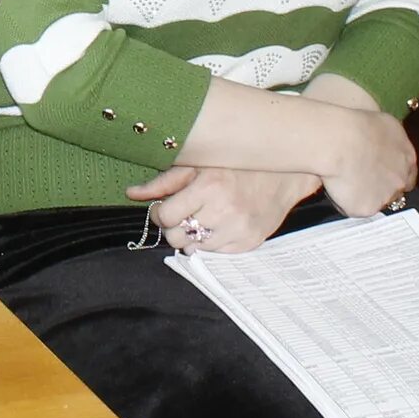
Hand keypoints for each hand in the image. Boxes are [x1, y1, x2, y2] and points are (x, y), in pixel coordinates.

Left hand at [127, 162, 320, 255]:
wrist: (286, 172)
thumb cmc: (238, 164)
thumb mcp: (199, 164)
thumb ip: (164, 181)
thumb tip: (131, 193)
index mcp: (209, 185)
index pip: (167, 216)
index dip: (162, 212)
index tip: (167, 206)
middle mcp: (225, 210)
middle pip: (177, 237)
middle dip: (174, 226)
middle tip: (184, 213)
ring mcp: (239, 229)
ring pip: (195, 248)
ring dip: (193, 235)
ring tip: (203, 217)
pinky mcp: (250, 242)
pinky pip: (217, 253)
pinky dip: (212, 242)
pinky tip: (219, 225)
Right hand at [310, 95, 416, 216]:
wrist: (340, 141)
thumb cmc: (357, 125)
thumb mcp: (383, 123)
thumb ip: (389, 141)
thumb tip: (380, 145)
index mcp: (407, 156)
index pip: (408, 174)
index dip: (392, 174)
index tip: (380, 173)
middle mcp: (401, 178)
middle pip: (394, 190)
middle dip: (380, 187)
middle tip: (360, 179)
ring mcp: (386, 196)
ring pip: (375, 201)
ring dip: (363, 194)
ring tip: (343, 179)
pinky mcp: (367, 208)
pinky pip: (355, 208)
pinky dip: (346, 200)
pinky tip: (337, 185)